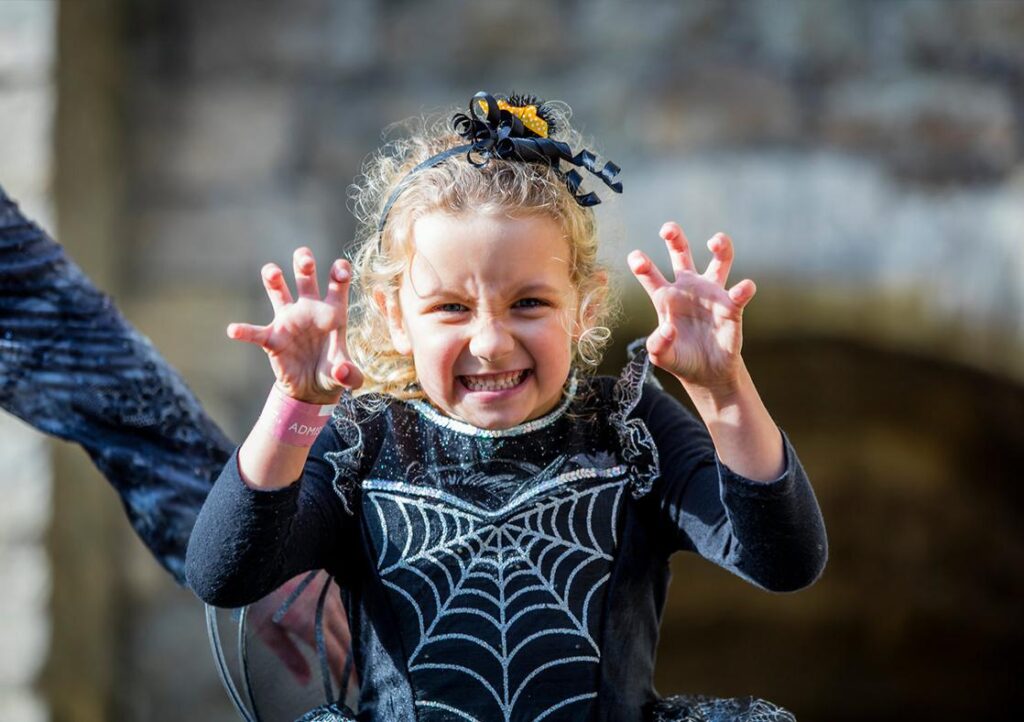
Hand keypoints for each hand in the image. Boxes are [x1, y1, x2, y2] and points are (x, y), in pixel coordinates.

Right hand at [228, 248, 363, 403]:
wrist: (311, 389)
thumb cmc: (333, 373)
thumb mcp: (347, 376)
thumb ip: (350, 375)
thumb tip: (341, 370)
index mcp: (333, 313)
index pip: (337, 285)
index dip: (340, 273)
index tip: (341, 268)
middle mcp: (309, 309)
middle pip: (305, 277)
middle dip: (304, 264)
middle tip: (304, 259)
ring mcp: (289, 321)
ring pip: (279, 292)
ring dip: (273, 279)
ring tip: (272, 271)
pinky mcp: (273, 339)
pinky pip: (256, 332)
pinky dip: (245, 331)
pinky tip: (234, 330)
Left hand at [248, 572, 355, 688]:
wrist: (265, 553)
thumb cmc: (261, 593)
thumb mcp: (265, 629)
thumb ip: (288, 656)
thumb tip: (305, 678)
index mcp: (309, 622)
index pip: (334, 654)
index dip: (344, 672)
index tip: (350, 686)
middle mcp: (326, 607)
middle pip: (348, 639)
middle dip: (354, 660)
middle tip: (360, 675)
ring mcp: (332, 591)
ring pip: (351, 620)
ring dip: (355, 639)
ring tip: (358, 653)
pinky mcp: (333, 579)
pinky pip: (348, 603)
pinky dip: (352, 618)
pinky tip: (352, 624)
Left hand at [628, 222, 756, 392]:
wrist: (706, 373)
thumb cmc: (680, 358)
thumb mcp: (661, 356)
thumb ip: (658, 344)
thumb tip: (669, 328)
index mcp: (665, 297)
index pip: (650, 275)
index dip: (642, 264)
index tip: (636, 257)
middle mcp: (688, 288)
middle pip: (681, 253)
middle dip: (675, 237)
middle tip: (667, 228)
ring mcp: (711, 294)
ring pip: (719, 261)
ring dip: (721, 246)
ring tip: (715, 241)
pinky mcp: (732, 307)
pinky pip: (740, 293)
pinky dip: (743, 289)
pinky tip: (743, 288)